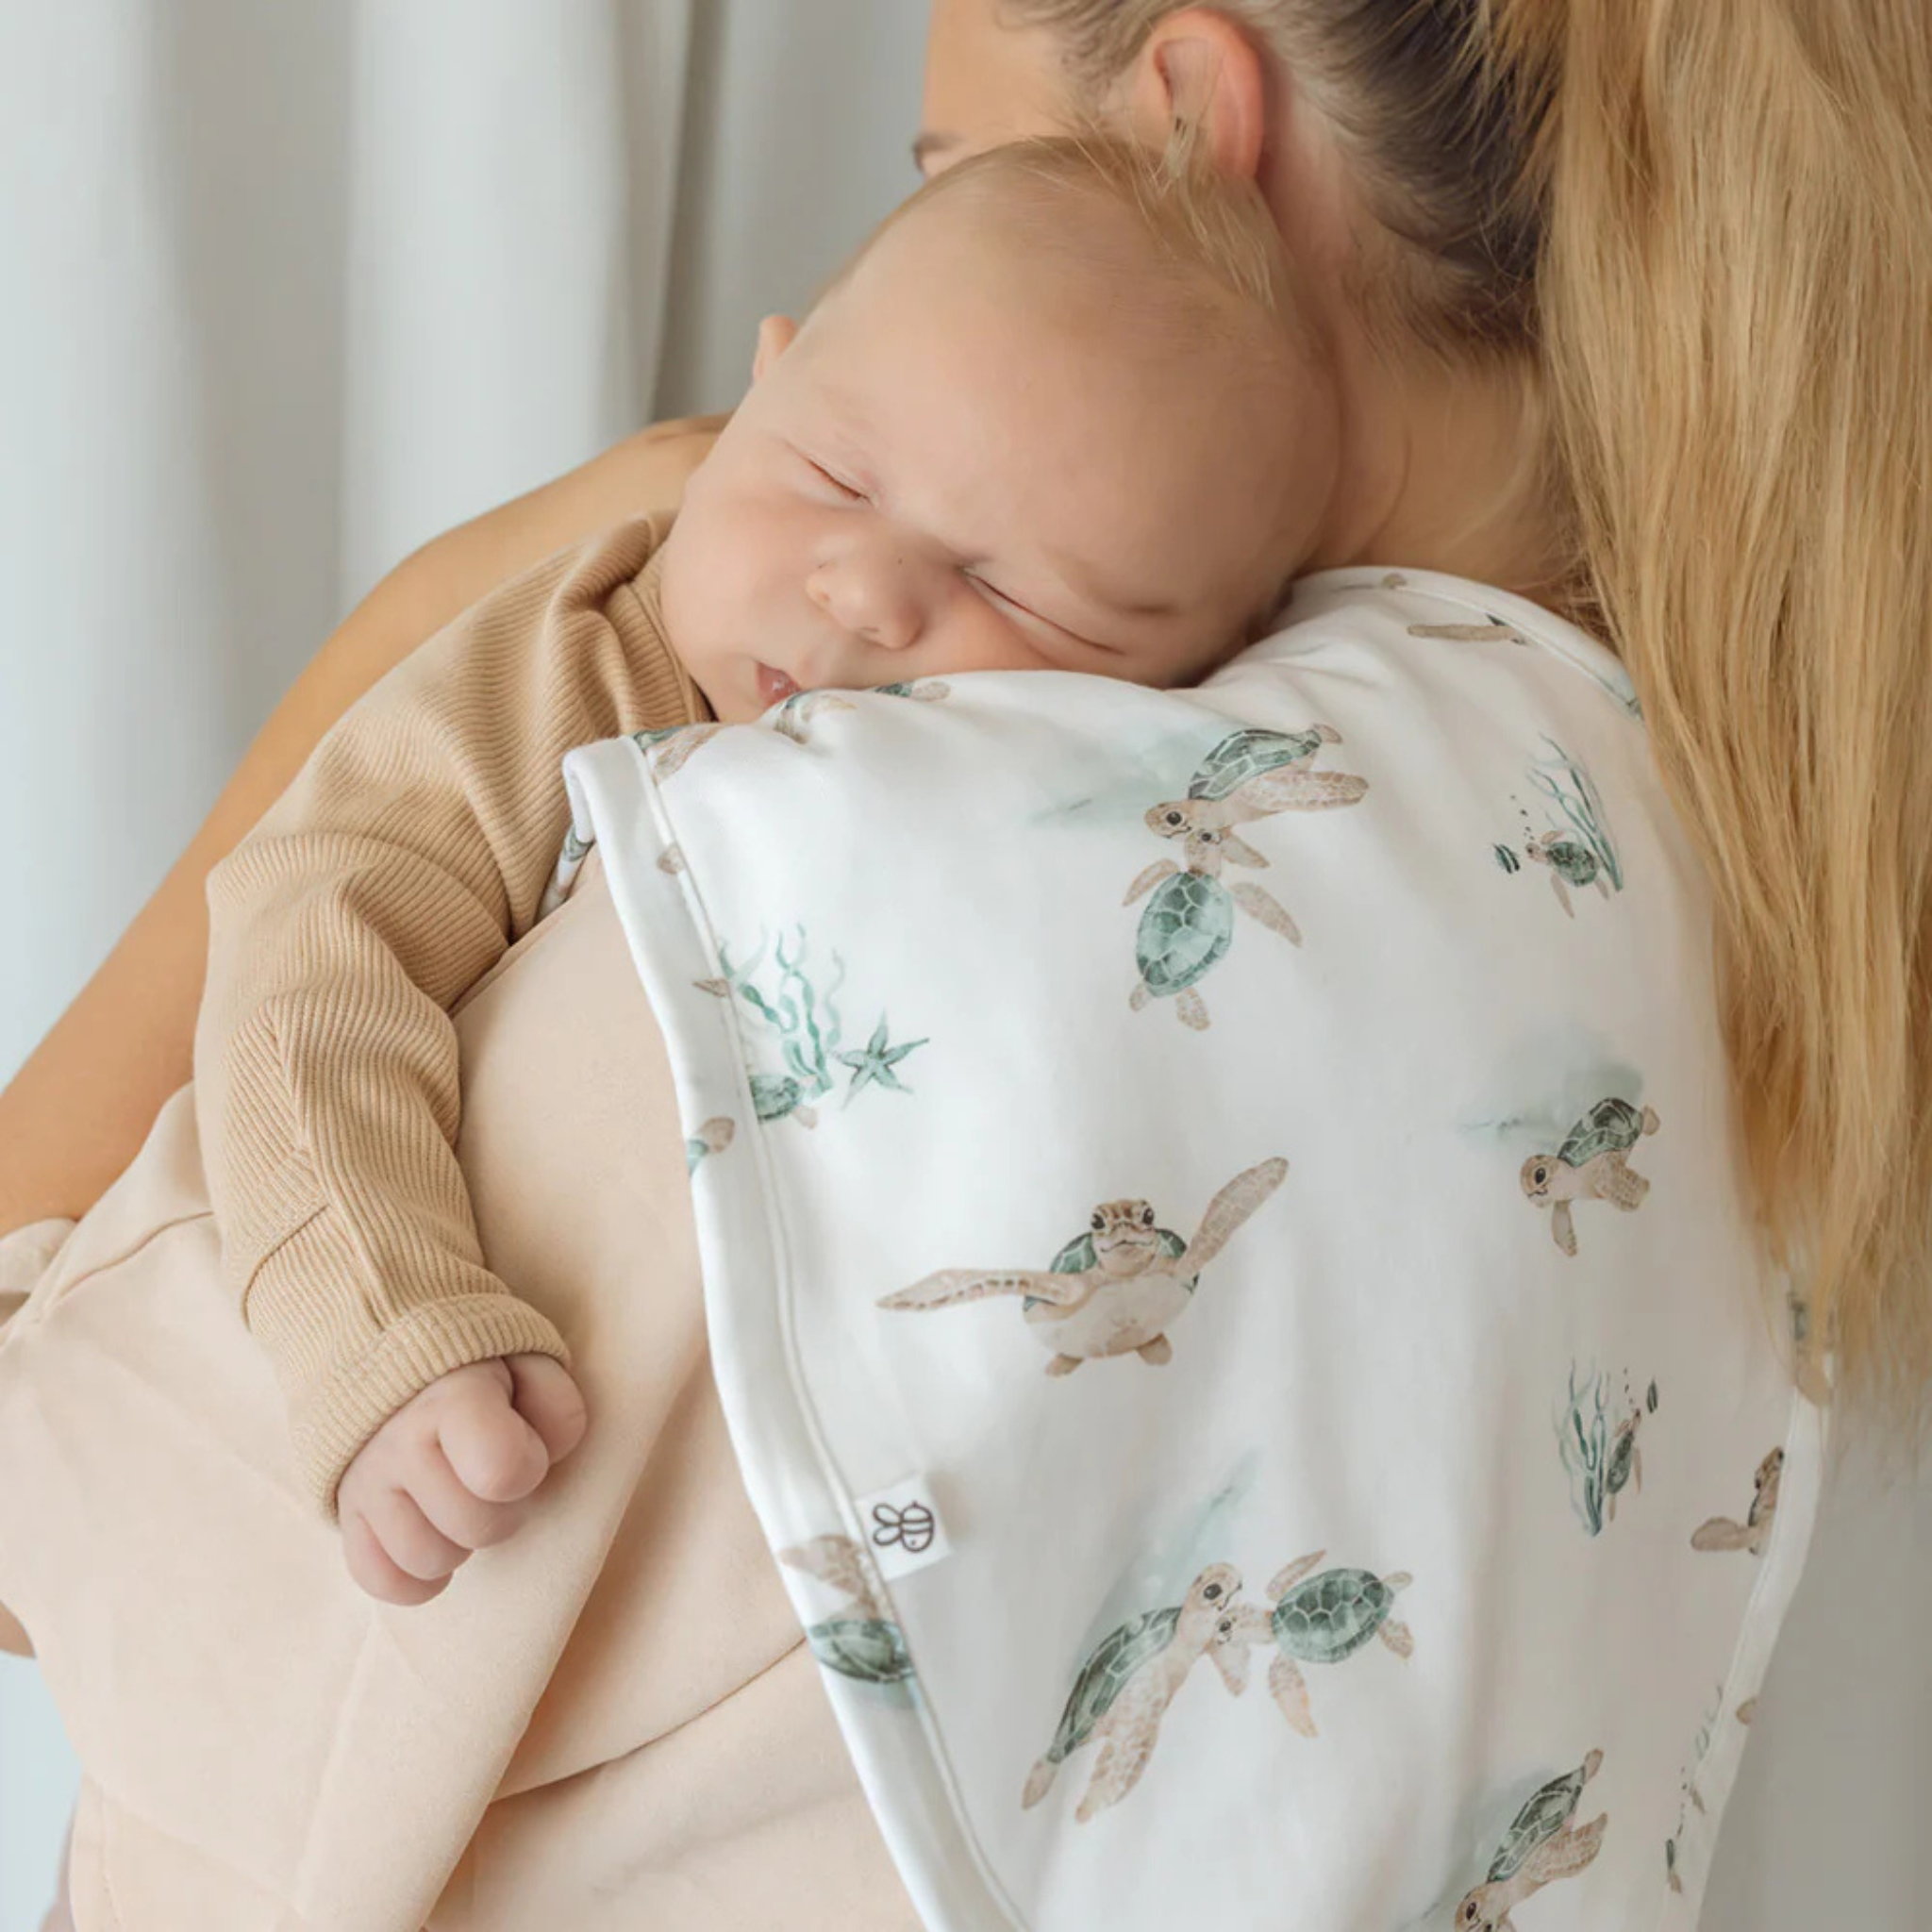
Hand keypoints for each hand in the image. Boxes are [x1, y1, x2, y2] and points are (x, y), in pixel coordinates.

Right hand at [336, 1355, 587, 1606]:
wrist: (394, 1355)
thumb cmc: (477, 1368)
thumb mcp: (531, 1363)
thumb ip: (555, 1406)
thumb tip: (547, 1459)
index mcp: (452, 1398)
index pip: (502, 1470)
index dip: (529, 1468)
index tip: (524, 1448)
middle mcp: (400, 1443)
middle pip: (476, 1528)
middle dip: (503, 1511)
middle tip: (494, 1480)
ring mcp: (365, 1481)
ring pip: (428, 1561)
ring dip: (459, 1543)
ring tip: (461, 1502)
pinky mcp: (346, 1512)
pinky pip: (380, 1580)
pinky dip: (414, 1576)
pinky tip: (434, 1538)